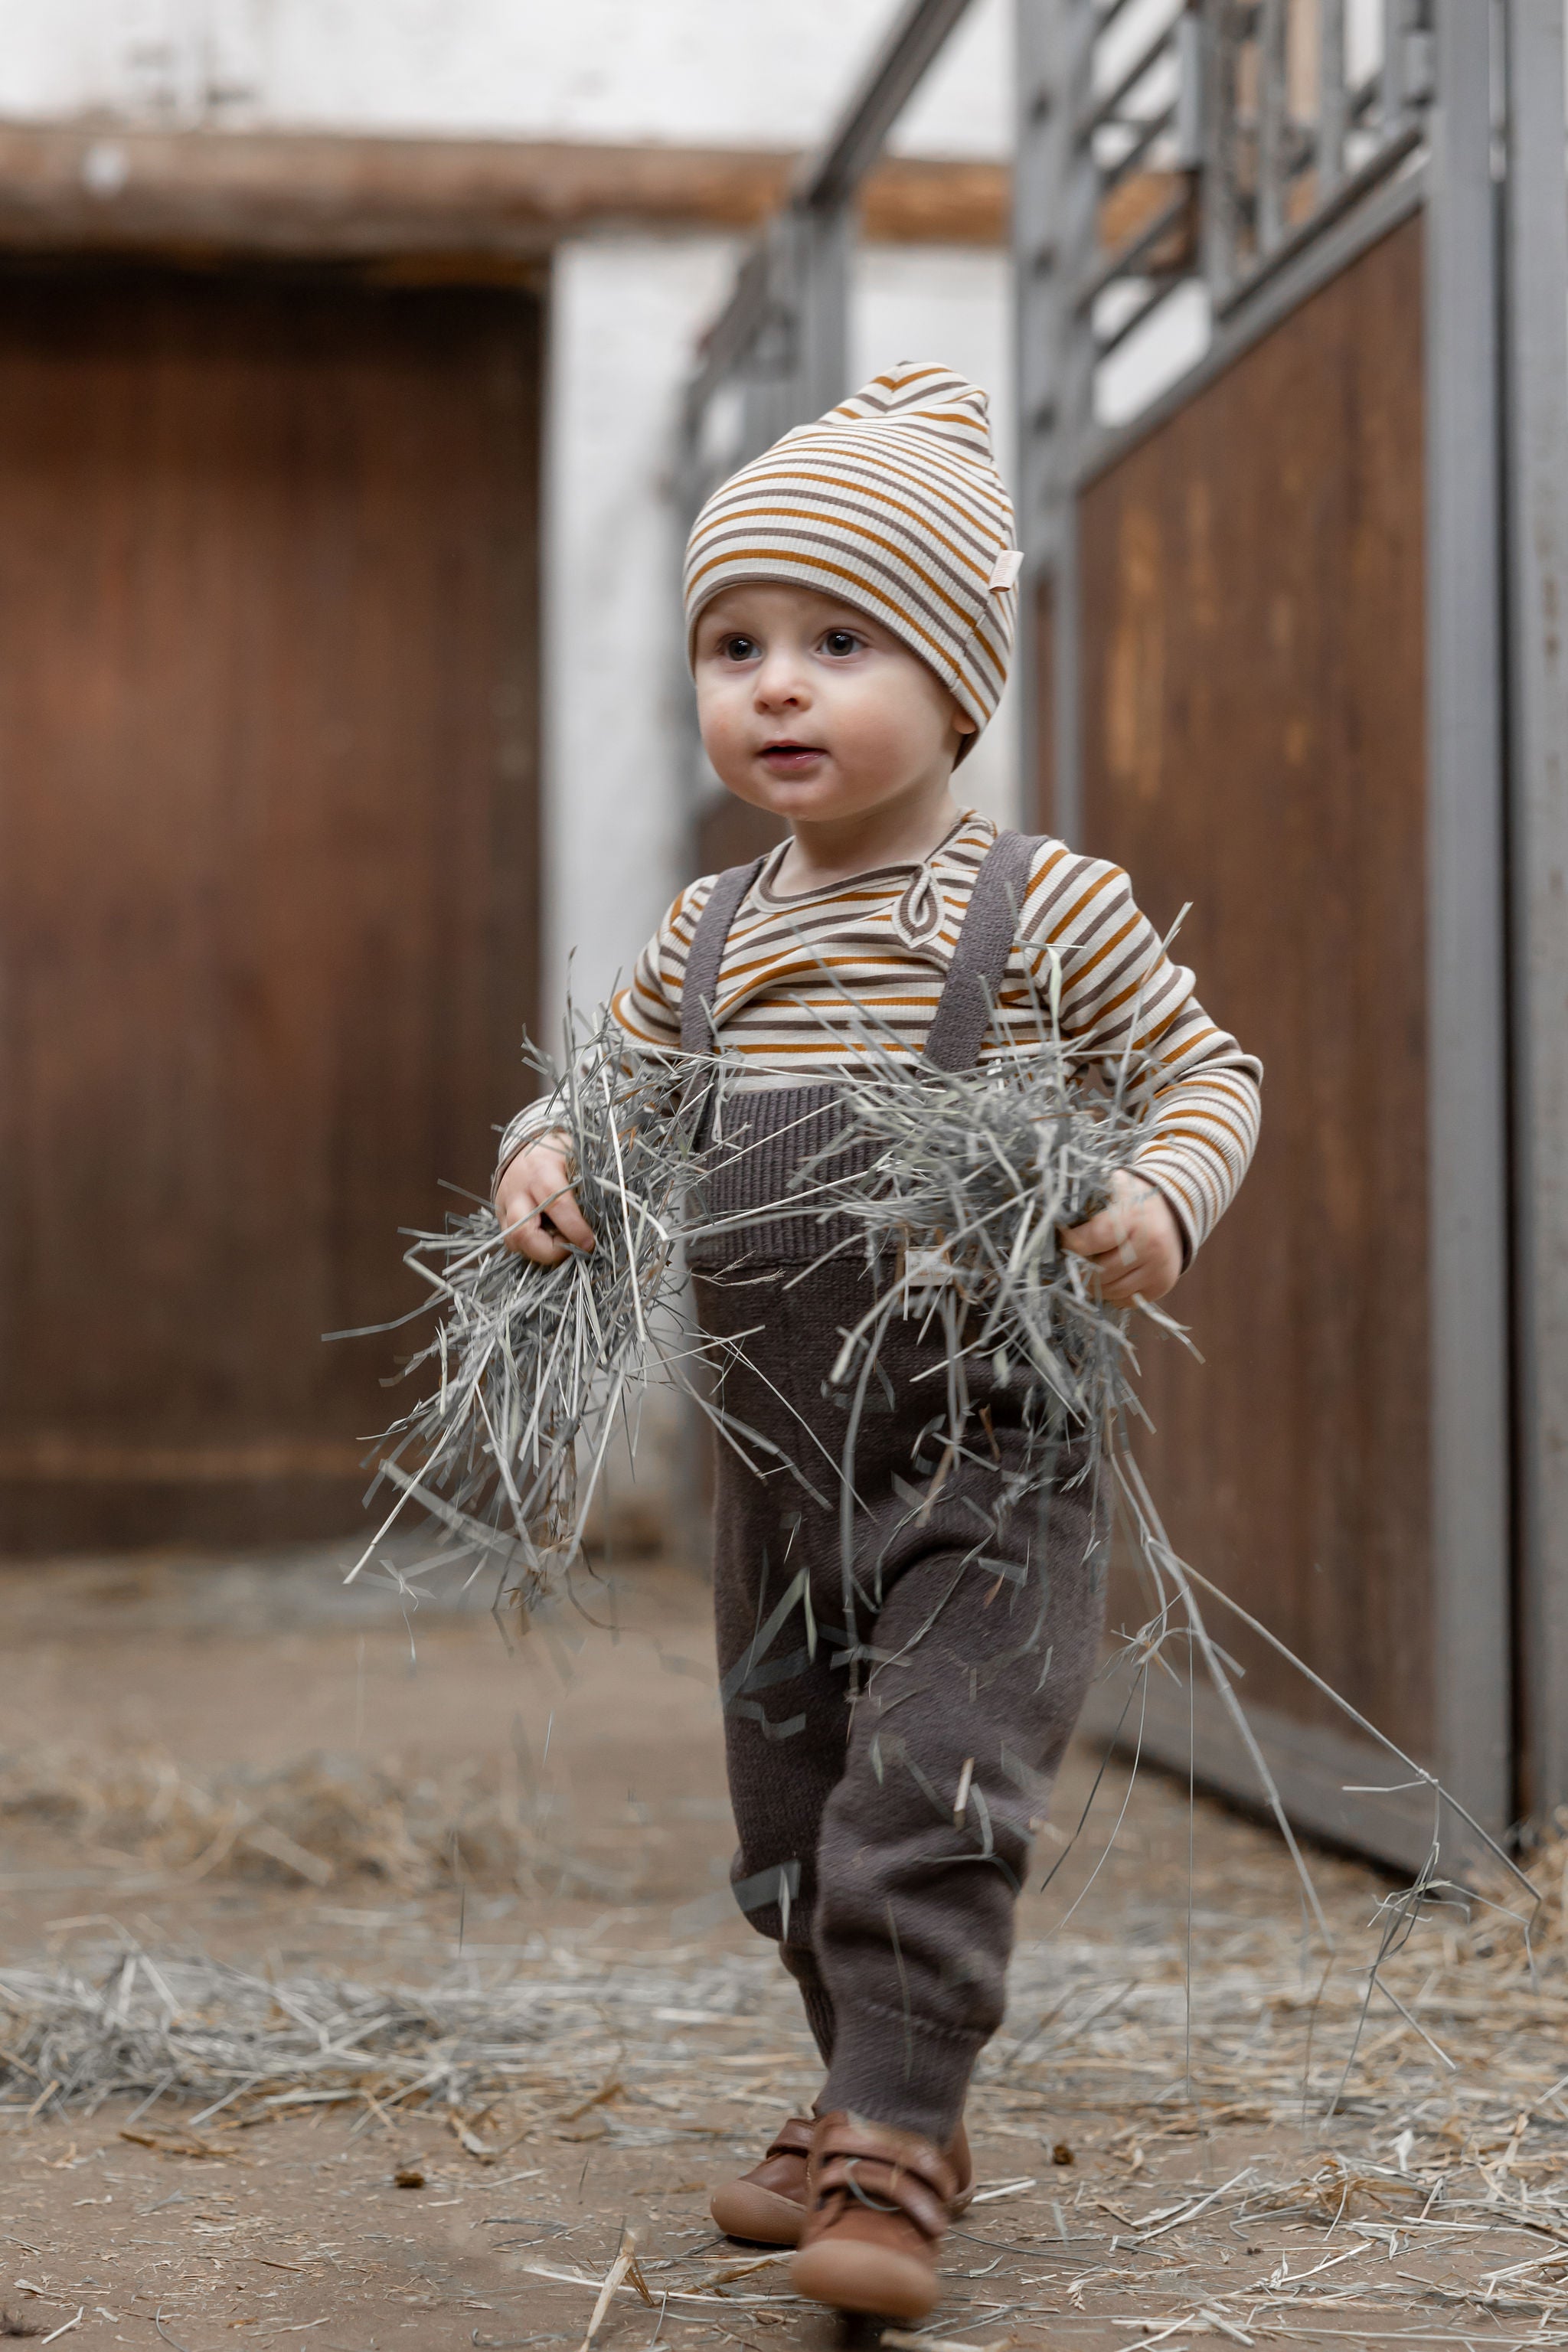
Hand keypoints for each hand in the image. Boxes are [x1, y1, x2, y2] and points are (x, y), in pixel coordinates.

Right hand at [495, 1135, 595, 1264]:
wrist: (526, 1146)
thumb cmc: (559, 1153)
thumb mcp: (578, 1158)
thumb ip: (593, 1181)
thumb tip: (620, 1205)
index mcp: (542, 1171)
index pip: (557, 1205)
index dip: (575, 1230)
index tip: (589, 1243)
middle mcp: (518, 1190)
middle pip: (523, 1232)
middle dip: (550, 1252)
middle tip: (571, 1250)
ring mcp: (504, 1204)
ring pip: (513, 1242)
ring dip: (539, 1253)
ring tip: (561, 1244)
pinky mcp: (499, 1215)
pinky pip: (510, 1241)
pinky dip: (530, 1248)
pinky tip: (548, 1240)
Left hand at [1062, 1168, 1182, 1305]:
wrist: (1174, 1211)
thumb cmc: (1133, 1200)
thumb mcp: (1112, 1187)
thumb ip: (1087, 1200)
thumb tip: (1052, 1214)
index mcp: (1133, 1217)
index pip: (1090, 1241)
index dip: (1071, 1244)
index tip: (1064, 1241)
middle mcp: (1150, 1245)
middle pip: (1100, 1273)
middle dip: (1081, 1270)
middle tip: (1074, 1263)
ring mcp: (1159, 1267)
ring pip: (1112, 1291)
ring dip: (1095, 1286)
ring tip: (1090, 1271)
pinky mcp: (1163, 1284)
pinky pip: (1127, 1301)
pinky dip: (1114, 1294)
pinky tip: (1112, 1278)